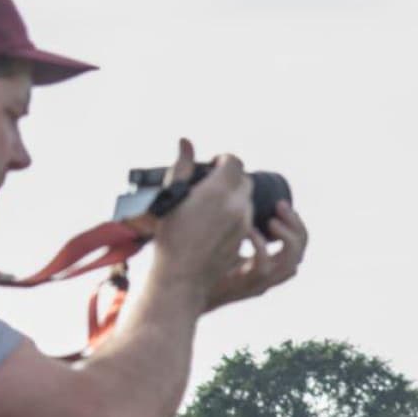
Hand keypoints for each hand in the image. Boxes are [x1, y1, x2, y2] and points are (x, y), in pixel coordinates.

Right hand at [148, 138, 250, 293]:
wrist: (182, 274)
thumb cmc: (170, 236)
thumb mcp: (171, 197)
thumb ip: (182, 167)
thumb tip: (185, 141)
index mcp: (218, 191)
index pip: (234, 162)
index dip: (224, 160)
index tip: (212, 165)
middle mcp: (237, 205)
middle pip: (243, 179)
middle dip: (230, 178)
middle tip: (211, 184)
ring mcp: (244, 223)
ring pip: (246, 199)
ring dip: (234, 196)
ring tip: (211, 205)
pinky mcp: (244, 238)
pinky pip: (246, 218)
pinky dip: (235, 214)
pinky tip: (215, 222)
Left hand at [203, 198, 308, 310]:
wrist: (181, 291)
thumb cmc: (198, 263)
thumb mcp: (222, 241)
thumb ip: (234, 224)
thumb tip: (236, 195)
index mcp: (267, 266)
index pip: (298, 248)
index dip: (296, 225)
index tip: (280, 204)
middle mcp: (269, 277)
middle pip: (300, 253)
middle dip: (296, 226)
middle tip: (279, 206)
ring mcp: (260, 283)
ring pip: (292, 263)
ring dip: (286, 238)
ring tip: (271, 220)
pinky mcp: (246, 285)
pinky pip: (264, 264)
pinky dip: (260, 245)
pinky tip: (248, 230)